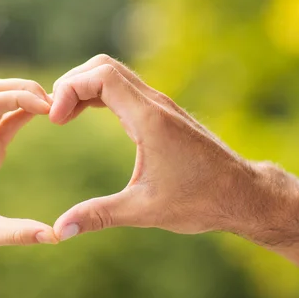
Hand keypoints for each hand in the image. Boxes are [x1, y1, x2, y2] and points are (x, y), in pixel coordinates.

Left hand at [0, 79, 57, 263]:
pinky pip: (5, 120)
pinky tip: (45, 116)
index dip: (18, 97)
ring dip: (22, 95)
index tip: (47, 109)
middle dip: (21, 88)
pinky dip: (24, 111)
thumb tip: (56, 236)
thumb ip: (19, 234)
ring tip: (53, 107)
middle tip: (53, 102)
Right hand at [50, 54, 264, 239]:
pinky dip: (99, 95)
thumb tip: (58, 231)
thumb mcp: (144, 210)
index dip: (69, 89)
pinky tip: (86, 116)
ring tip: (64, 116)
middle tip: (55, 116)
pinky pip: (124, 90)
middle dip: (72, 83)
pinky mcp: (164, 114)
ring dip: (85, 87)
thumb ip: (98, 216)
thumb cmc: (200, 201)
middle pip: (104, 66)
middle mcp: (156, 104)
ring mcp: (161, 106)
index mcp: (149, 120)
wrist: (243, 194)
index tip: (55, 120)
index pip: (101, 75)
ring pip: (114, 75)